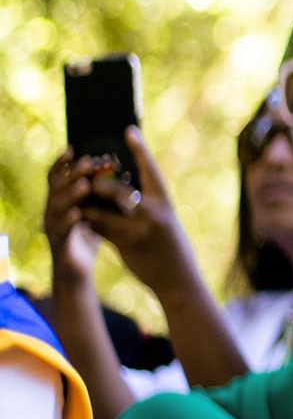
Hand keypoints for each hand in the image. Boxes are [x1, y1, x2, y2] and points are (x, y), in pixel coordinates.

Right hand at [44, 151, 104, 281]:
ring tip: (85, 184)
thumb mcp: (93, 212)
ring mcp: (53, 227)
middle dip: (72, 174)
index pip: (56, 177)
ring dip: (71, 194)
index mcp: (60, 200)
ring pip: (57, 206)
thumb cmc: (87, 237)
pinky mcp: (58, 243)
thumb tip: (114, 169)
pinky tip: (78, 213)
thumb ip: (98, 194)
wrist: (77, 270)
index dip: (61, 163)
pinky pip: (62, 230)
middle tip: (88, 162)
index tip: (73, 148)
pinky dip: (69, 220)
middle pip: (56, 187)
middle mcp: (52, 211)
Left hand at [79, 128, 198, 295]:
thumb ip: (144, 207)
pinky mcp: (126, 243)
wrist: (178, 279)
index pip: (151, 170)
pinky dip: (90, 223)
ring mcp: (140, 228)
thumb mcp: (164, 223)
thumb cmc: (170, 248)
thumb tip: (117, 192)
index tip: (128, 130)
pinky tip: (84, 221)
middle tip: (85, 174)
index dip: (139, 150)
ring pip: (104, 209)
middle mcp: (153, 212)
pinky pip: (100, 228)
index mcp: (164, 203)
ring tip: (78, 199)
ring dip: (88, 204)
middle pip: (119, 188)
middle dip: (99, 182)